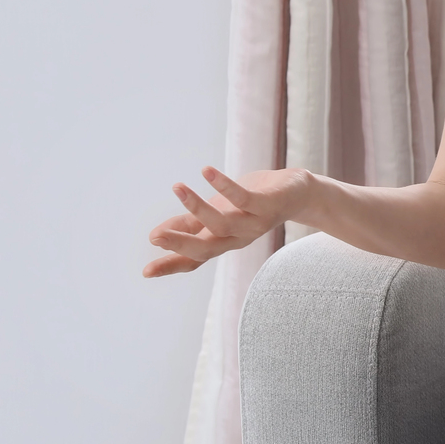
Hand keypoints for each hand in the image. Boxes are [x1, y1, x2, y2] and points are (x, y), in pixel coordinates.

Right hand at [143, 167, 311, 276]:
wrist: (298, 193)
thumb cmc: (253, 203)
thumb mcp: (217, 213)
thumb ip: (189, 225)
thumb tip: (155, 237)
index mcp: (222, 241)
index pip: (194, 259)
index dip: (171, 266)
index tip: (145, 272)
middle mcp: (238, 238)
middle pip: (206, 249)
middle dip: (180, 244)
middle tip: (155, 237)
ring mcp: (254, 223)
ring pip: (222, 224)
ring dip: (198, 206)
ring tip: (178, 187)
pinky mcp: (268, 205)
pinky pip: (244, 199)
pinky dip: (225, 185)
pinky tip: (206, 171)